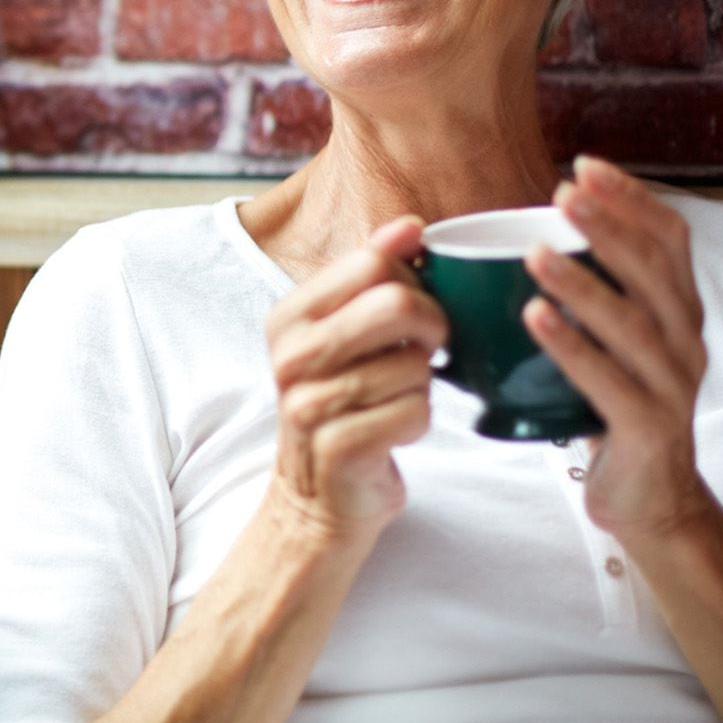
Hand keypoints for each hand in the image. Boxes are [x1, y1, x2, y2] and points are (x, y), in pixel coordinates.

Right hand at [264, 217, 441, 542]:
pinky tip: (395, 428)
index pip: (373, 263)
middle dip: (433, 327)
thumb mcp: (345, 332)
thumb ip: (373, 276)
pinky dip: (418, 421)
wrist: (317, 496)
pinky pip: (414, 413)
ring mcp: (308, 403)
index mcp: (289, 316)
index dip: (415, 282)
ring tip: (397, 397)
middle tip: (427, 349)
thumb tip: (410, 226)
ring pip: (414, 366)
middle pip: (397, 305)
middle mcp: (290, 355)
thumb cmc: (343, 404)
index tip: (416, 309)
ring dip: (423, 385)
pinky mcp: (336, 447)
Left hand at [524, 156, 715, 543]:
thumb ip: (590, 295)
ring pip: (632, 324)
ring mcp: (672, 385)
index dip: (632, 199)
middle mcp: (686, 341)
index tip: (585, 165)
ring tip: (536, 253)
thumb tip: (519, 239)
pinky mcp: (649, 427)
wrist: (651, 501)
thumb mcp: (612, 344)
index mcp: (679, 312)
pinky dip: (571, 346)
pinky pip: (609, 381)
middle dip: (610, 226)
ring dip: (583, 284)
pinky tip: (534, 317)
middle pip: (655, 272)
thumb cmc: (617, 409)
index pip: (670, 240)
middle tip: (564, 192)